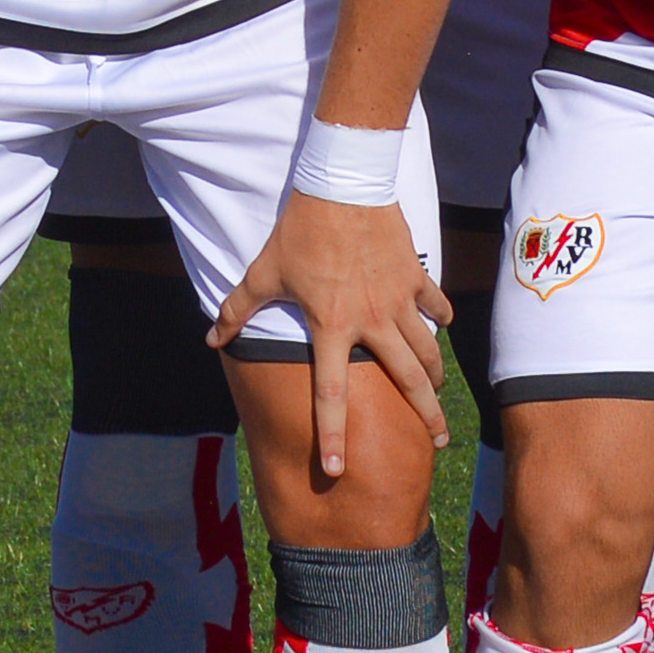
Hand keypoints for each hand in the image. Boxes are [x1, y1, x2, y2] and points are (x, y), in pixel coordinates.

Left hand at [209, 192, 451, 477]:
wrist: (344, 183)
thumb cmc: (301, 230)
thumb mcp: (264, 271)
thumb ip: (238, 310)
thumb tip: (212, 339)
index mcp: (332, 327)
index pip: (331, 394)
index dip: (332, 435)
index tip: (337, 469)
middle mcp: (371, 321)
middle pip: (407, 380)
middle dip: (427, 415)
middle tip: (439, 441)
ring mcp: (398, 299)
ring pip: (427, 349)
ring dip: (435, 375)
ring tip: (438, 394)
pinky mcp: (415, 276)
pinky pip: (435, 305)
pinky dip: (439, 318)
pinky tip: (441, 326)